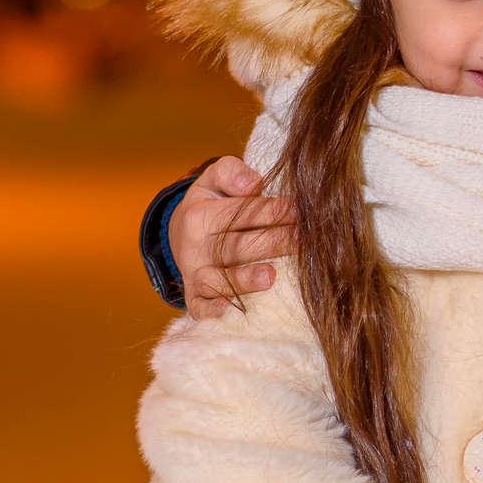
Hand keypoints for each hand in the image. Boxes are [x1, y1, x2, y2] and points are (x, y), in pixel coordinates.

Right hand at [173, 156, 298, 319]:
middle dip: (273, 242)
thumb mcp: (214, 180)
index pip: (243, 214)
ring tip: (270, 276)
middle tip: (303, 240)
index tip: (302, 210)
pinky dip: (211, 310)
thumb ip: (231, 172)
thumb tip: (252, 182)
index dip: (274, 211)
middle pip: (238, 246)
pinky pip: (199, 306)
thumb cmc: (211, 205)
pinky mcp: (193, 296)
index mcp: (201, 216)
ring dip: (244, 280)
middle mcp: (195, 247)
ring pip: (218, 279)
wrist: (179, 234)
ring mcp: (194, 274)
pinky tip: (228, 310)